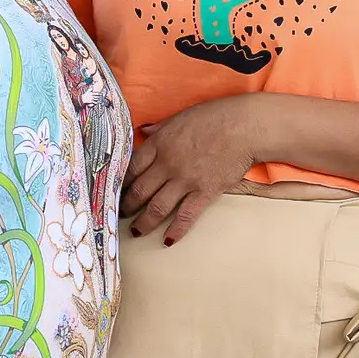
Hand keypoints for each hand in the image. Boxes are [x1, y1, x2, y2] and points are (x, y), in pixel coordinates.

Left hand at [121, 96, 256, 245]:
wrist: (243, 126)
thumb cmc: (214, 117)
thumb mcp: (180, 117)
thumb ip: (160, 128)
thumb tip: (144, 131)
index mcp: (159, 143)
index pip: (131, 168)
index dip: (121, 183)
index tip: (115, 191)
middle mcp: (167, 163)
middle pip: (139, 190)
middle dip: (128, 206)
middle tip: (121, 215)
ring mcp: (185, 179)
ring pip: (157, 207)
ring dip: (144, 222)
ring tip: (137, 231)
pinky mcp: (204, 192)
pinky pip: (186, 215)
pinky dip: (176, 230)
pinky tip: (168, 240)